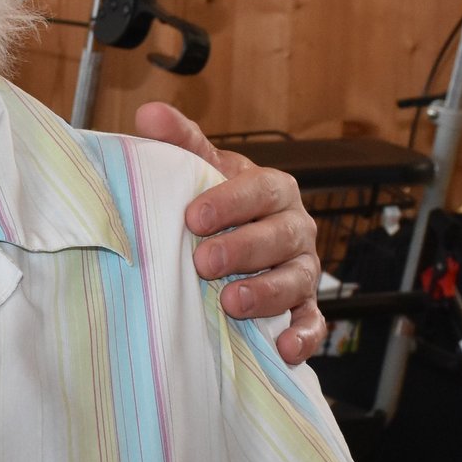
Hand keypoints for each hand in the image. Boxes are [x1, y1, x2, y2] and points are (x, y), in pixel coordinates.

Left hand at [135, 101, 325, 362]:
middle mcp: (294, 228)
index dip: (231, 202)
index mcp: (272, 190)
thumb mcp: (201, 171)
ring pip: (297, 280)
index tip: (193, 217)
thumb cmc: (217, 204)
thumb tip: (148, 113)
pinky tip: (283, 349)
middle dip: (244, 249)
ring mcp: (302, 269)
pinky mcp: (305, 308)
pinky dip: (303, 336)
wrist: (235, 245)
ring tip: (232, 304)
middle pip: (281, 236)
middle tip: (204, 262)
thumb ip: (179, 143)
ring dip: (267, 293)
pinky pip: (314, 323)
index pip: (260, 190)